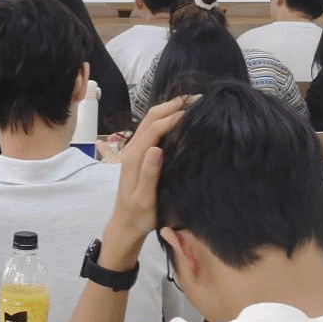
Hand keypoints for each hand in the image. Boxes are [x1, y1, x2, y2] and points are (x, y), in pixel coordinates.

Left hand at [100, 97, 190, 268]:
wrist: (126, 223)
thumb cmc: (139, 214)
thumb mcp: (145, 198)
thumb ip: (149, 174)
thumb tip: (156, 149)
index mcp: (134, 158)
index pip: (155, 128)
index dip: (174, 116)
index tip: (196, 110)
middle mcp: (132, 149)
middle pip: (151, 118)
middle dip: (172, 105)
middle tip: (197, 98)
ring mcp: (134, 150)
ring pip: (150, 121)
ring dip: (168, 109)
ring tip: (191, 103)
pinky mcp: (138, 154)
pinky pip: (151, 129)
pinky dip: (165, 118)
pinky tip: (178, 118)